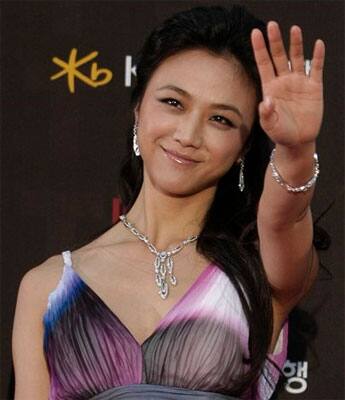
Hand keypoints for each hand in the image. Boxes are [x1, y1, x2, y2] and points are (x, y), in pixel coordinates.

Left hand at [251, 21, 324, 146]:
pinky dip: (318, 57)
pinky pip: (316, 69)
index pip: (264, 64)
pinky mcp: (314, 87)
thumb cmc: (280, 133)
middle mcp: (284, 81)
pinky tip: (318, 44)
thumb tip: (266, 101)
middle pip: (279, 56)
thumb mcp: (269, 126)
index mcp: (270, 88)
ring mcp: (299, 83)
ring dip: (296, 44)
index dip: (260, 48)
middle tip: (272, 25)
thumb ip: (266, 114)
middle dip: (276, 41)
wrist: (297, 141)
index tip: (255, 33)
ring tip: (294, 29)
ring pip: (297, 58)